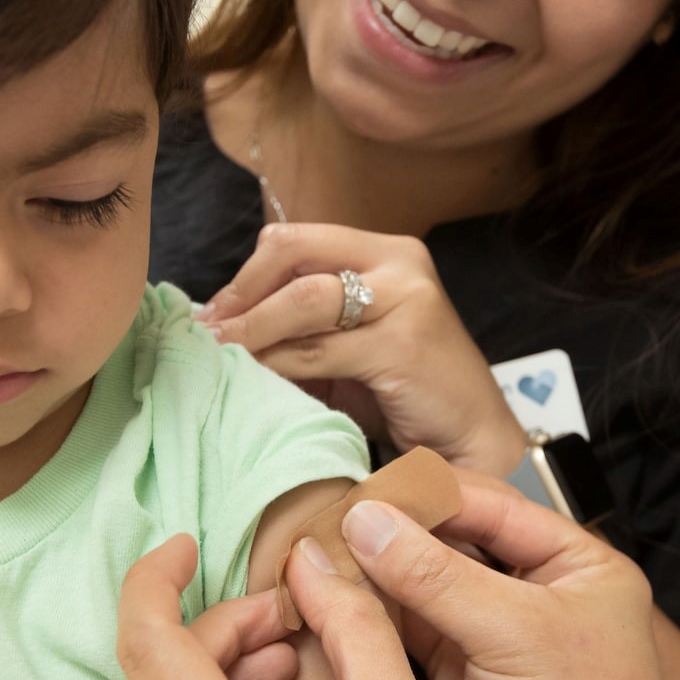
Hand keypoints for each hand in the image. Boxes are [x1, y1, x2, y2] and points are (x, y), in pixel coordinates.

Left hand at [200, 222, 527, 475]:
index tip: (214, 313)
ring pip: (302, 300)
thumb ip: (302, 325)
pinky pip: (317, 350)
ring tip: (220, 355)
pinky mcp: (404, 343)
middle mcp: (399, 261)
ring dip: (251, 330)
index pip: (295, 240)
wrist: (471, 438)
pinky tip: (256, 379)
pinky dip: (277, 363)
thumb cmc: (405, 393)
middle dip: (241, 295)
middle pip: (293, 255)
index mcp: (385, 251)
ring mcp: (406, 298)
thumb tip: (221, 324)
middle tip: (208, 333)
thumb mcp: (348, 346)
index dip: (246, 275)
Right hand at [340, 476, 679, 679]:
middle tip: (334, 521)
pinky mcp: (457, 675)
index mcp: (575, 563)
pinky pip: (405, 630)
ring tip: (323, 555)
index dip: (427, 495)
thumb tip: (372, 522)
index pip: (490, 504)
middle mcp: (533, 591)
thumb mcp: (517, 636)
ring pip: (420, 584)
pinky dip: (370, 616)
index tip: (367, 491)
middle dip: (393, 532)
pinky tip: (335, 599)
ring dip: (374, 573)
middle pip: (450, 540)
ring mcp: (492, 634)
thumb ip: (439, 576)